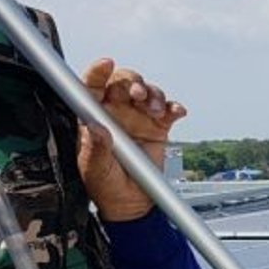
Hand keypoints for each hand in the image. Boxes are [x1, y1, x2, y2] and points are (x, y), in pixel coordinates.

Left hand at [77, 58, 184, 221]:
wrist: (130, 204)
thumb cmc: (105, 185)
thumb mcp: (95, 169)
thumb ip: (96, 148)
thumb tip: (97, 128)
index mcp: (95, 117)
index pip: (92, 88)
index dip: (97, 72)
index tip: (105, 64)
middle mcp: (116, 112)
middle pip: (123, 83)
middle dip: (132, 82)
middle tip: (138, 94)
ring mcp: (138, 118)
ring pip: (147, 92)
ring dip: (154, 94)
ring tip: (155, 110)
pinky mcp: (158, 127)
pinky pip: (168, 110)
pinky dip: (174, 107)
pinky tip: (176, 111)